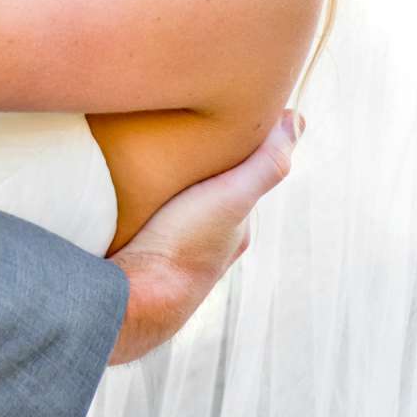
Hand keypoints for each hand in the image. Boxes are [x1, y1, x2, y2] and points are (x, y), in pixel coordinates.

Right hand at [107, 112, 302, 364]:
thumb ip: (265, 163)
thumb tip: (298, 117)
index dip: (229, 155)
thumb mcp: (232, 196)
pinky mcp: (141, 264)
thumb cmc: (185, 245)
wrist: (136, 299)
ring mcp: (173, 259)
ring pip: (174, 218)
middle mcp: (209, 250)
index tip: (215, 127)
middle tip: (171, 142)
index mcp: (235, 233)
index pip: (239, 184)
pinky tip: (118, 199)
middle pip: (206, 202)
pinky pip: (144, 231)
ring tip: (140, 166)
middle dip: (194, 176)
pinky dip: (138, 213)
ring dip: (162, 196)